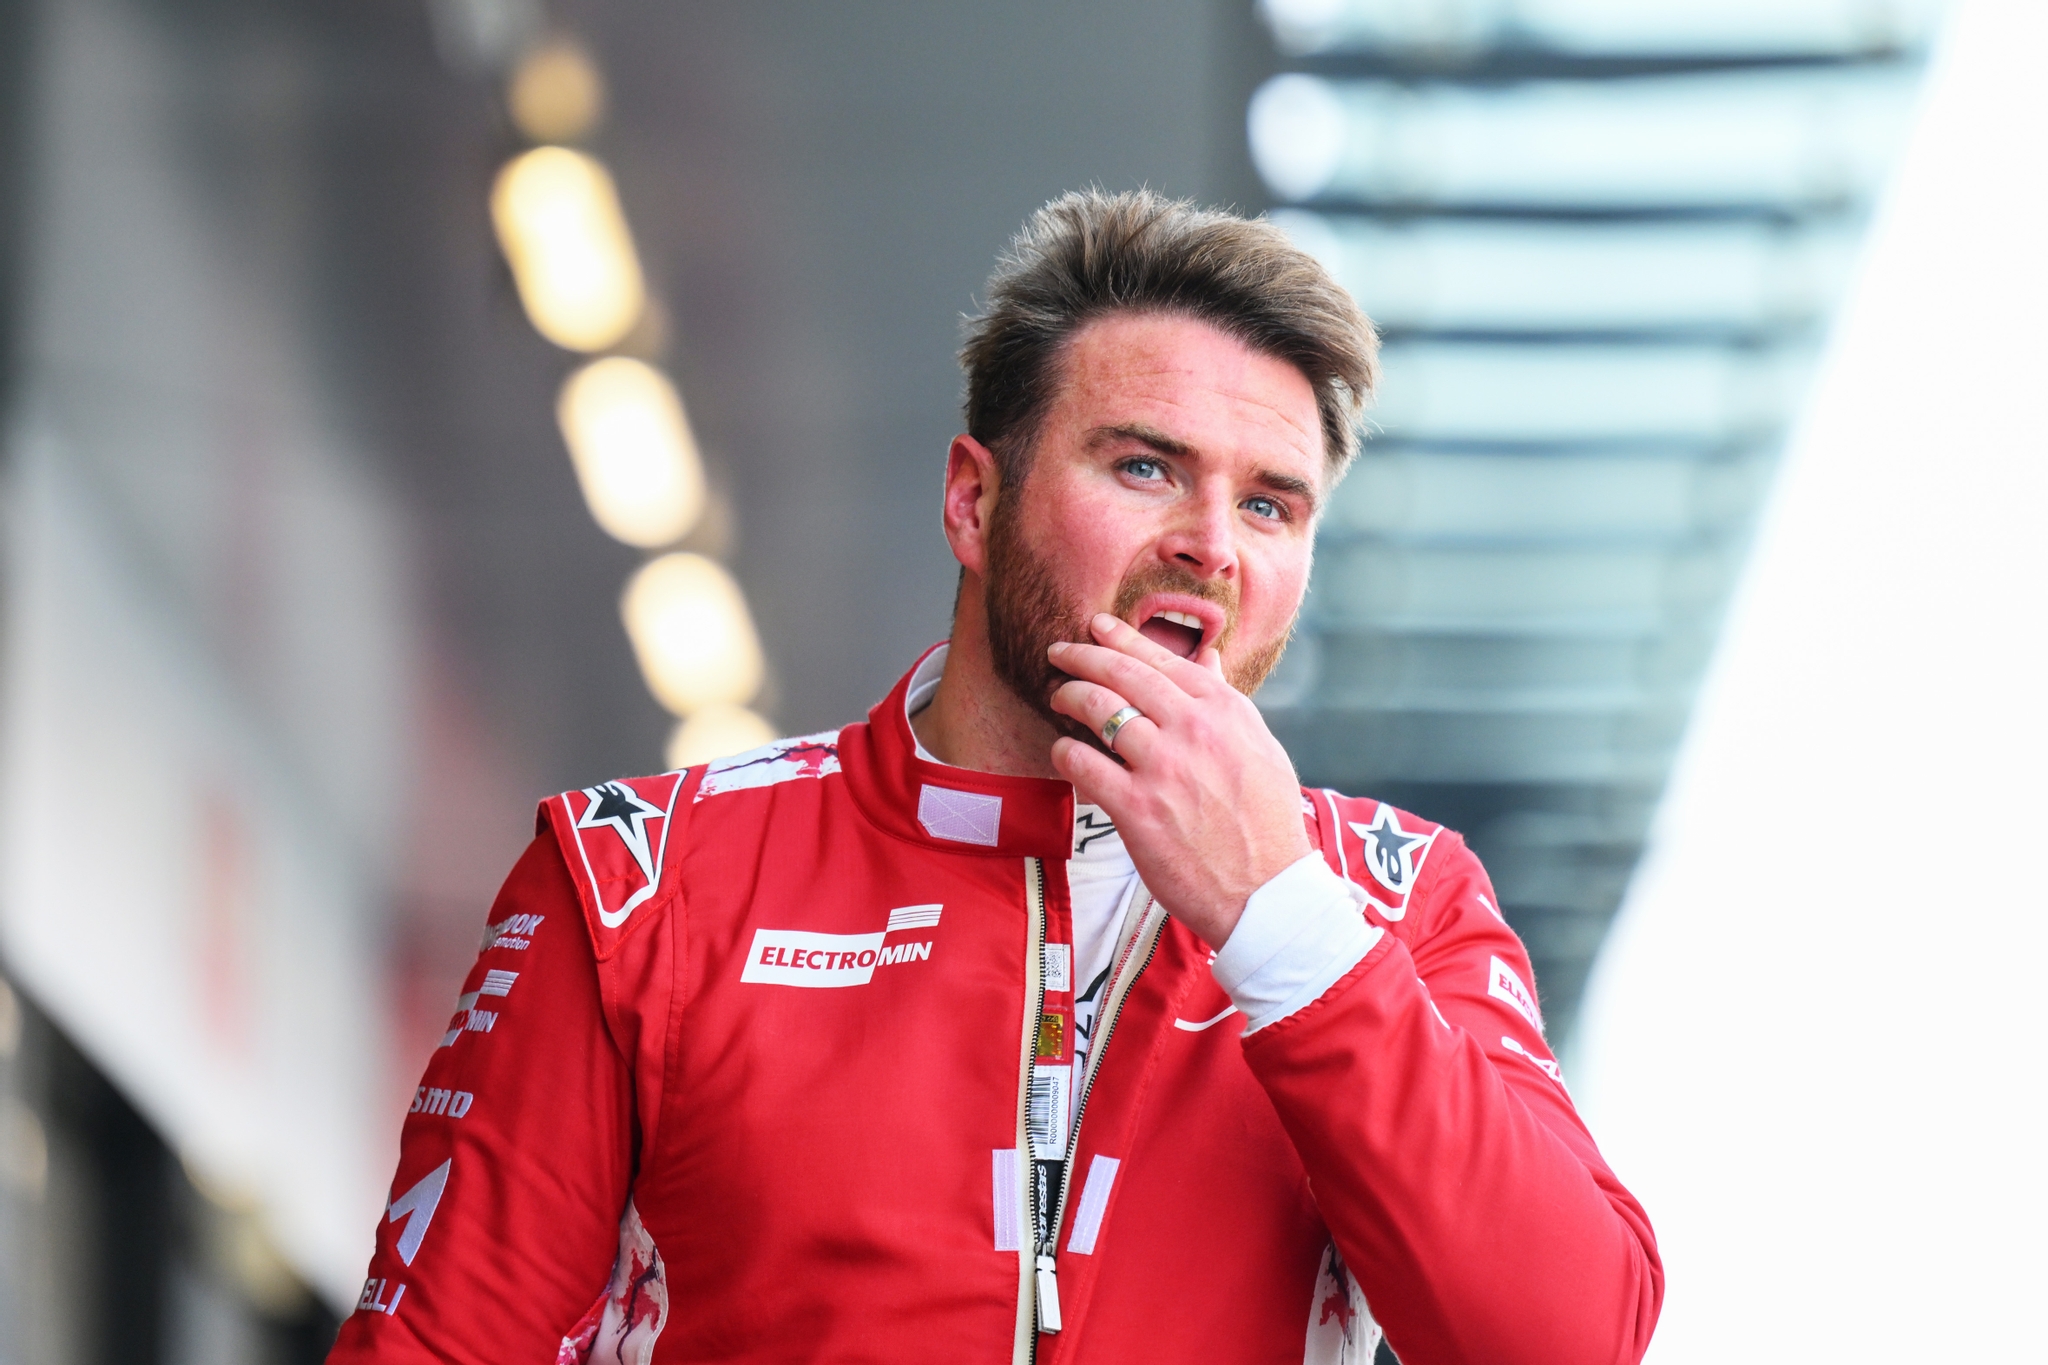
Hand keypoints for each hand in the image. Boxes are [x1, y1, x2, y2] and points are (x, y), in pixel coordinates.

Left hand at [1048, 614, 1312, 947]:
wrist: (1267, 891)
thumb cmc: (1267, 822)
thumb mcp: (1261, 747)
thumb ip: (1228, 700)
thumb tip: (1208, 657)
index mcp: (1225, 710)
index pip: (1162, 659)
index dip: (1121, 638)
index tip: (1096, 627)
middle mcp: (1193, 728)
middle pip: (1122, 674)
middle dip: (1082, 656)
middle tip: (1059, 652)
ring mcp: (1163, 767)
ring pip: (1097, 708)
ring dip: (1069, 697)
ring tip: (1058, 698)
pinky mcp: (1137, 808)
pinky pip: (1083, 763)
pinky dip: (1065, 751)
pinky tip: (1063, 752)